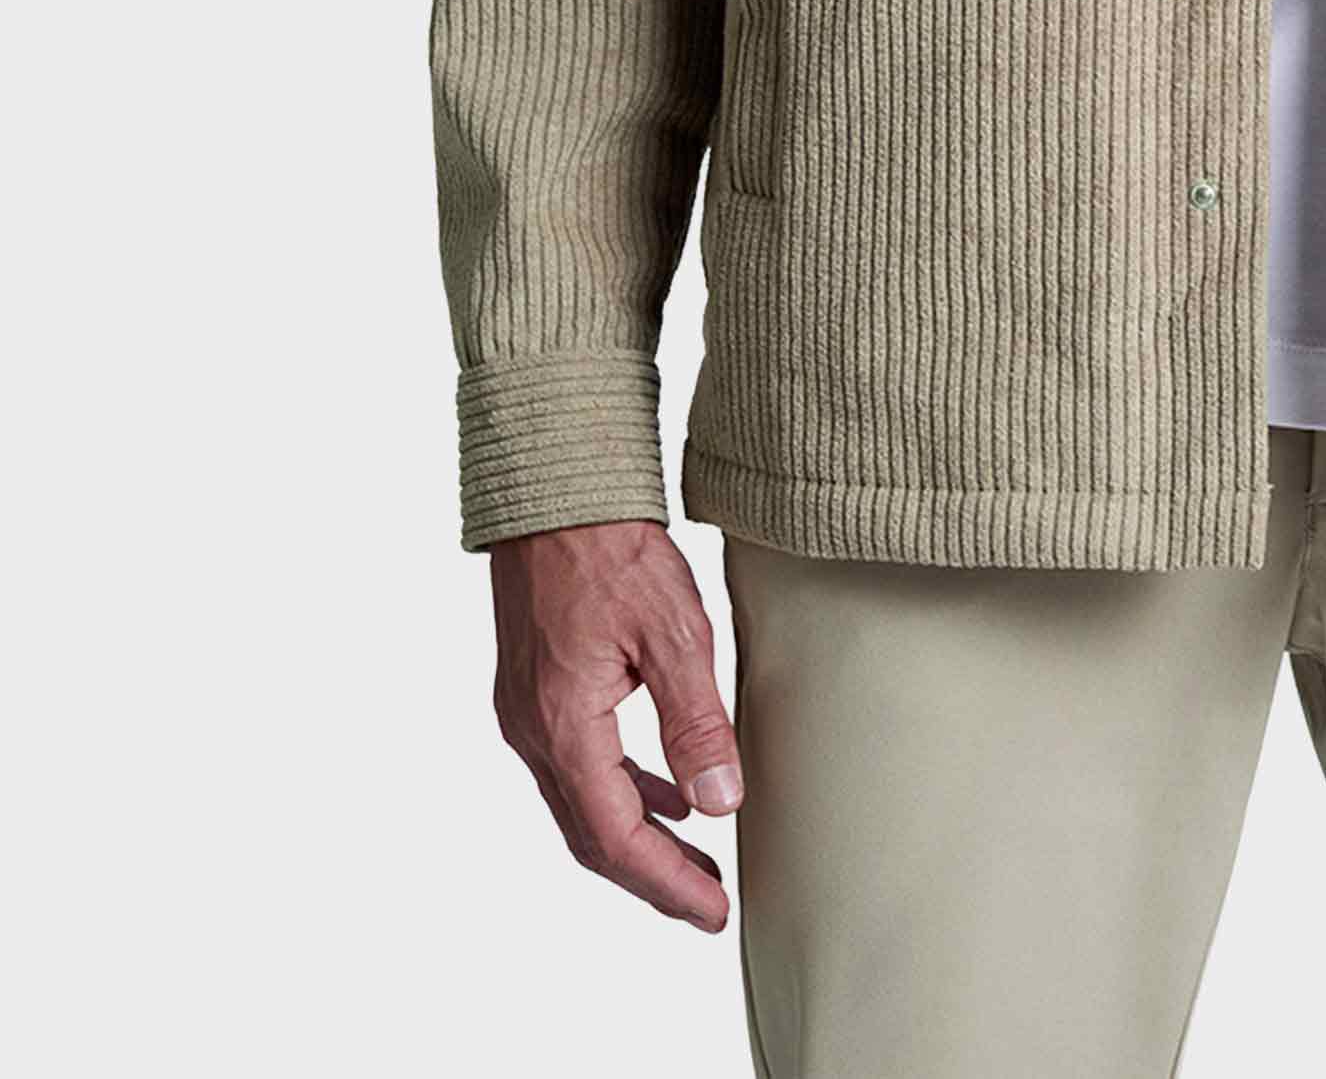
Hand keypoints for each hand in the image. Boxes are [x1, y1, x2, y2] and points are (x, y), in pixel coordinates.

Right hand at [488, 517, 742, 928]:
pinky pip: (574, 766)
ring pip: (579, 804)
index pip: (616, 839)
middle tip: (708, 904)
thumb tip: (721, 804)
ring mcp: (526, 712)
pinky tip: (661, 790)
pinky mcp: (532, 690)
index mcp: (565, 726)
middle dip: (652, 877)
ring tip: (696, 859)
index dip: (667, 884)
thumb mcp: (674, 631)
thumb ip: (696, 722)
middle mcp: (533, 731)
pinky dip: (619, 791)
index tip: (713, 914)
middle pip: (591, 836)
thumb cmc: (611, 548)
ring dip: (636, 838)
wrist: (553, 489)